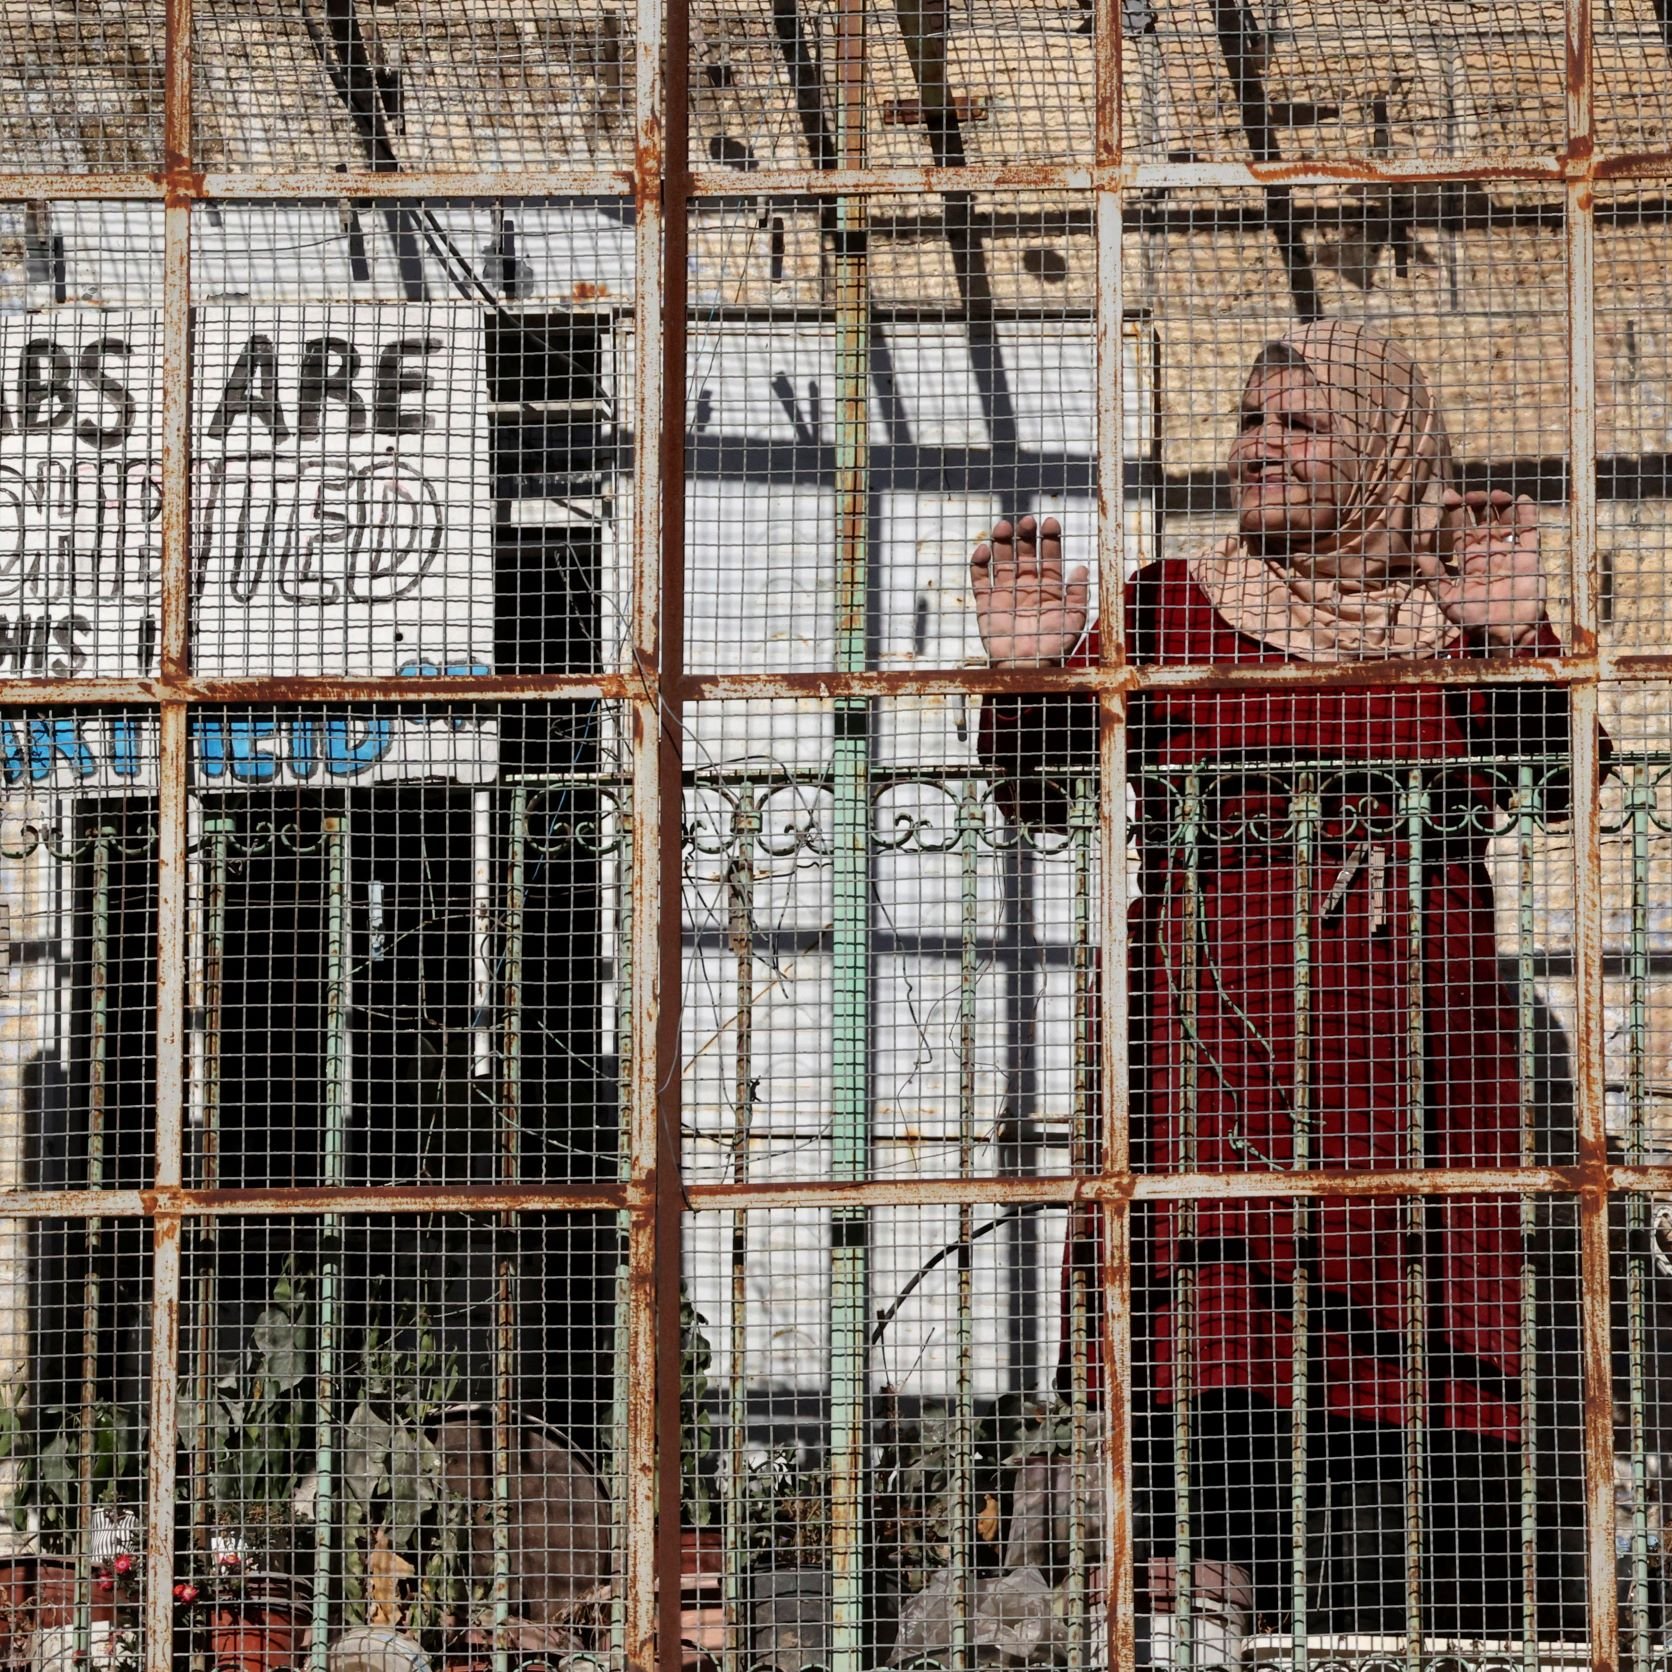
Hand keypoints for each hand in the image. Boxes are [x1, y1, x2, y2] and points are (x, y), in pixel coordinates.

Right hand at [970, 515, 1088, 666]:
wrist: (1028, 668)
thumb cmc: (1054, 648)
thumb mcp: (1073, 620)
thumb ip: (1078, 595)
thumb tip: (1081, 569)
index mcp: (1049, 587)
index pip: (1049, 556)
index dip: (1049, 539)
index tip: (1050, 522)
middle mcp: (1026, 586)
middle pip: (1024, 553)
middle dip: (1025, 536)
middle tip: (1026, 521)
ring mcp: (1005, 593)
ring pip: (1001, 560)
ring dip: (1001, 543)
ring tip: (1002, 527)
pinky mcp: (985, 604)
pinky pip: (980, 580)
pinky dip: (979, 565)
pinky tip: (983, 550)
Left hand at [1412, 490, 1545, 650]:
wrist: (1507, 631)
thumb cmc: (1475, 619)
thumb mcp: (1450, 601)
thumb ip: (1436, 578)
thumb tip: (1419, 556)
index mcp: (1470, 560)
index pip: (1461, 529)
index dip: (1456, 513)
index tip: (1449, 496)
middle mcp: (1489, 552)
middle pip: (1483, 520)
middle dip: (1477, 504)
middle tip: (1471, 495)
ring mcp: (1510, 552)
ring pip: (1505, 520)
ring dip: (1500, 505)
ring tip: (1495, 495)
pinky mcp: (1530, 555)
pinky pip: (1529, 530)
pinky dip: (1527, 514)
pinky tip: (1522, 500)